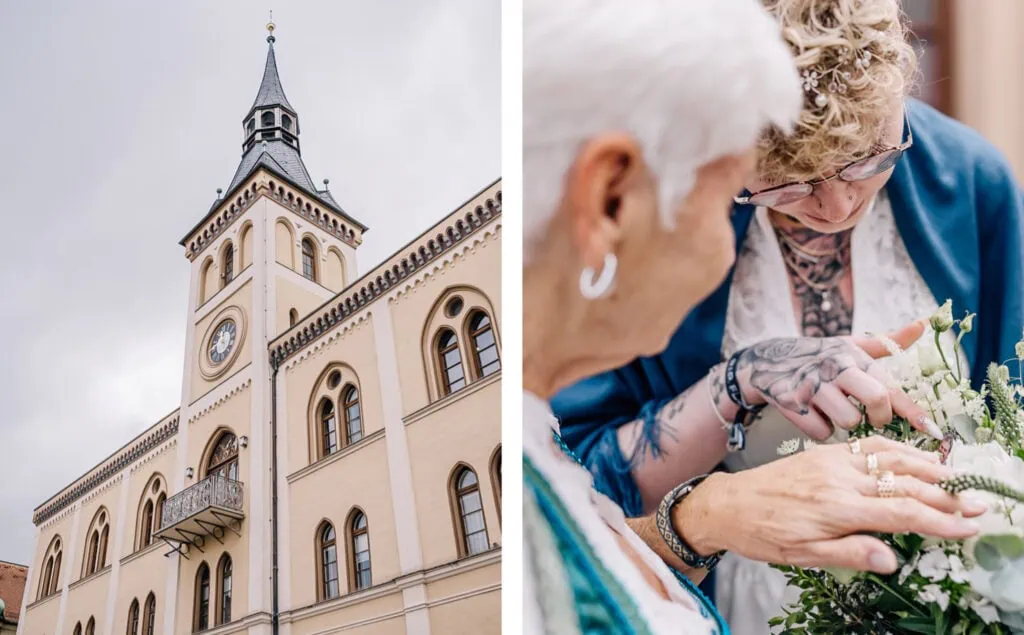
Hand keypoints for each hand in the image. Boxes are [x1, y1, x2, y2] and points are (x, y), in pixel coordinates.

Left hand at [675, 436, 984, 572]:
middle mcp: (840, 478)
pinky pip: (872, 446)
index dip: (940, 520)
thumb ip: (849, 554)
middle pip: (905, 484)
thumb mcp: (803, 555)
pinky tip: (917, 459)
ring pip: (893, 458)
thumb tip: (892, 560)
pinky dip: (901, 451)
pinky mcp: (826, 451)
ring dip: (929, 468)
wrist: (728, 503)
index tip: (968, 527)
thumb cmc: (764, 534)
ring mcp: (834, 460)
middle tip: (977, 505)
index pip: (901, 513)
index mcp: (836, 507)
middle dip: (946, 495)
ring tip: (958, 480)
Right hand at [733, 319, 942, 439]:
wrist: (766, 361)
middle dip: (879, 416)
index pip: (890, 384)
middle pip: (875, 400)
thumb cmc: (817, 356)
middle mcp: (835, 369)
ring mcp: (812, 387)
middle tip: (872, 418)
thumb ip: (886, 342)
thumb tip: (923, 323)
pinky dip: (821, 429)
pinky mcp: (793, 404)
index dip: (913, 410)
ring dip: (844, 422)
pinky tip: (813, 415)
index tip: (933, 430)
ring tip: (834, 410)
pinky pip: (821, 431)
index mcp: (853, 357)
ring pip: (848, 421)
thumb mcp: (849, 345)